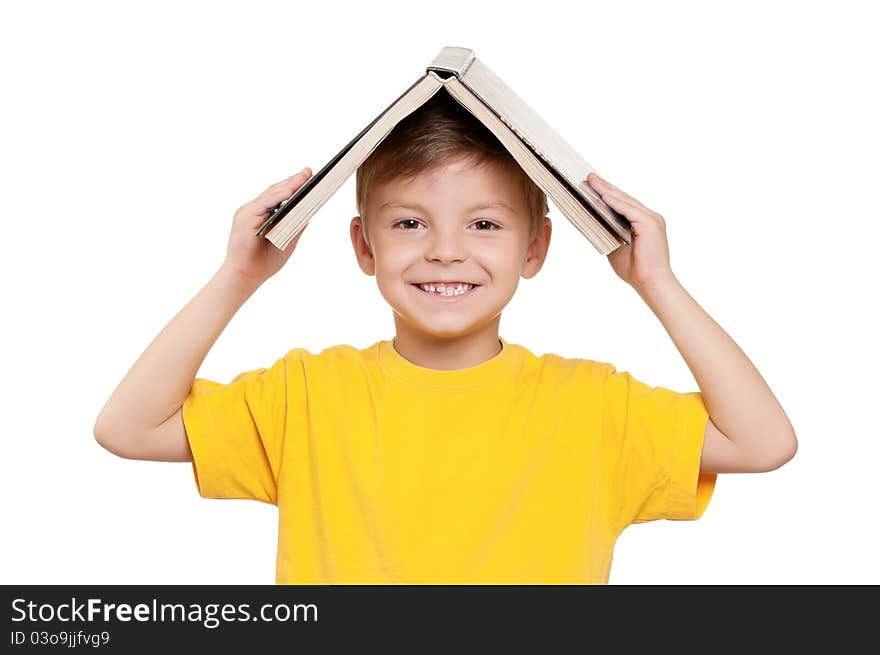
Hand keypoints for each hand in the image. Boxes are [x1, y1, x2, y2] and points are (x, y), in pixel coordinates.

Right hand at [221, 167, 312, 286]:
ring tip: (305, 177)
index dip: (294, 186)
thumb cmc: (263, 263)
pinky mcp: (245, 217)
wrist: (245, 277)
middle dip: (293, 181)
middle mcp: (253, 211)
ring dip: (289, 185)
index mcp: (262, 215)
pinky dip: (279, 196)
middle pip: (275, 191)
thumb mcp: (286, 241)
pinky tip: (292, 191)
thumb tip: (310, 209)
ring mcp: (248, 212)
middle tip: (310, 171)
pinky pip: (264, 203)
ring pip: (271, 194)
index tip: (310, 176)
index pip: (279, 196)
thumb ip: (295, 225)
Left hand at [586, 172, 674, 291]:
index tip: (593, 184)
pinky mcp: (649, 223)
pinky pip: (628, 209)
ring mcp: (651, 219)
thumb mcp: (616, 247)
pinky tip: (602, 195)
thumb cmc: (635, 270)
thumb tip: (592, 222)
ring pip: (625, 201)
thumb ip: (609, 233)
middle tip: (589, 177)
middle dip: (605, 187)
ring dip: (607, 191)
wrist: (651, 283)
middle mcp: (650, 217)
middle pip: (624, 198)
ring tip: (592, 182)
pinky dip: (614, 202)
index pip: (624, 204)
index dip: (608, 193)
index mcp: (644, 223)